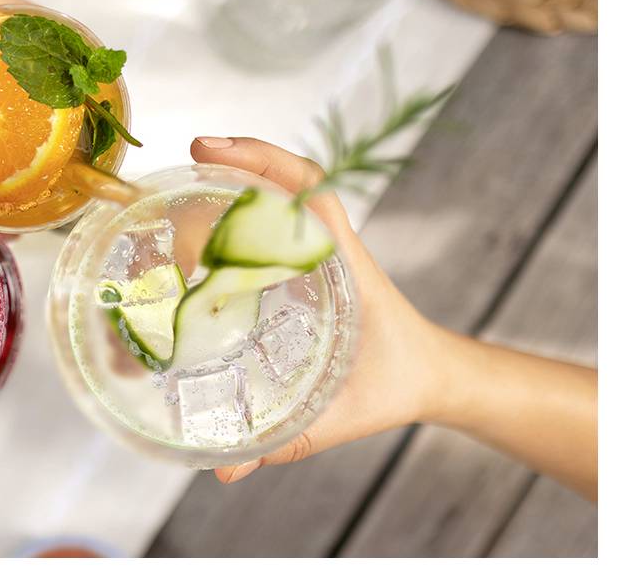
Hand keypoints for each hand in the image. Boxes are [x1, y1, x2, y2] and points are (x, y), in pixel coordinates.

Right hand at [189, 137, 444, 482]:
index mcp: (344, 264)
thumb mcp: (341, 419)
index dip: (261, 160)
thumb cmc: (399, 386)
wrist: (435, 378)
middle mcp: (331, 246)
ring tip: (186, 189)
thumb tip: (226, 470)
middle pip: (284, 181)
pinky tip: (203, 232)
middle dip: (236, 162)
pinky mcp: (312, 262)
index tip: (212, 150)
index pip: (308, 188)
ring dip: (236, 182)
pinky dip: (242, 211)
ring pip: (279, 197)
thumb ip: (286, 443)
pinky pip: (276, 223)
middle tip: (188, 161)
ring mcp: (321, 249)